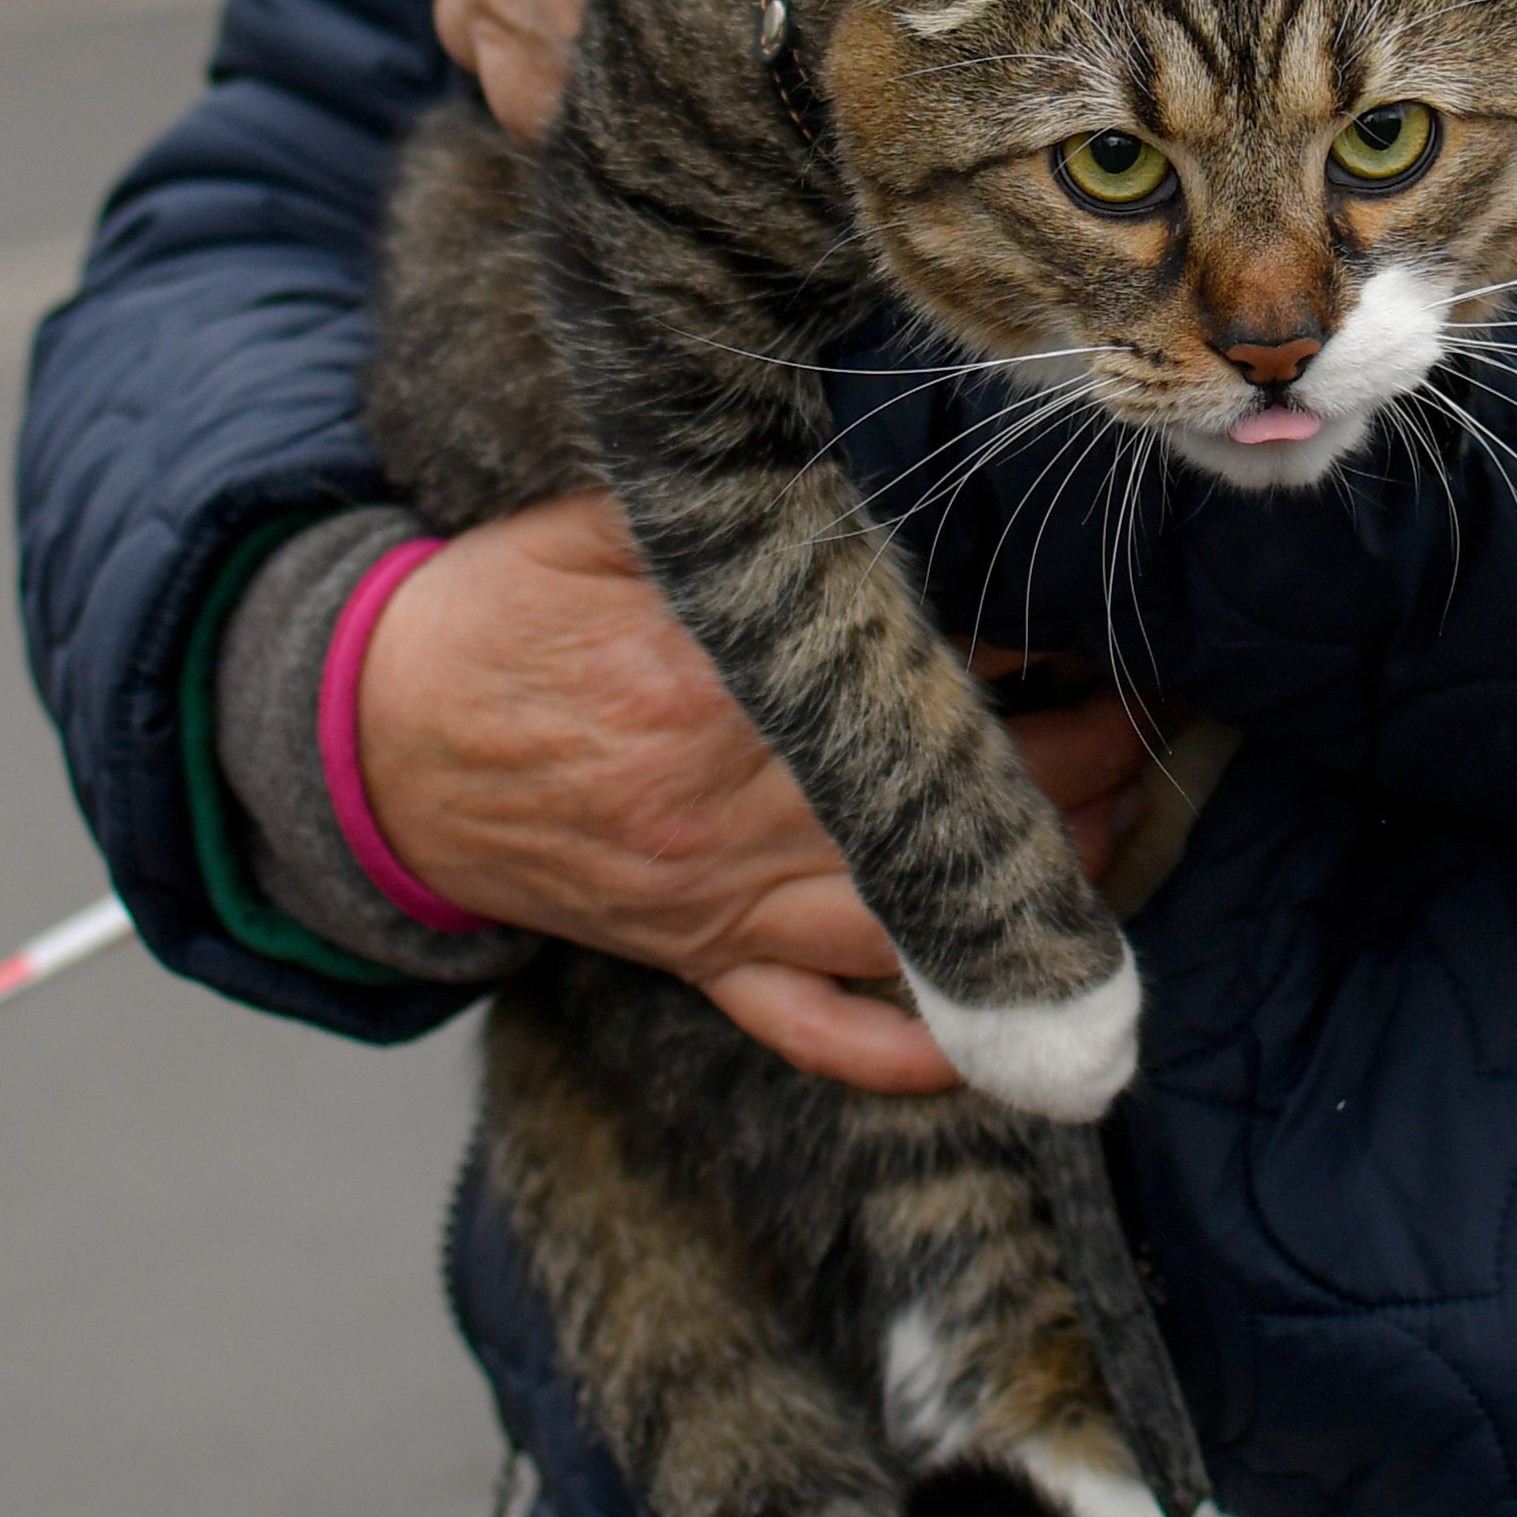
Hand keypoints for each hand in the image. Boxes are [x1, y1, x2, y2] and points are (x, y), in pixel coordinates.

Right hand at [353, 486, 1155, 1092]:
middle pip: (942, 799)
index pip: (905, 673)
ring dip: (1028, 886)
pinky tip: (997, 1023)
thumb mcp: (598, 526)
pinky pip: (816, 1033)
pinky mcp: (693, 959)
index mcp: (706, 685)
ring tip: (1112, 836)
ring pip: (911, 917)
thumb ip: (729, 511)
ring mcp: (715, 899)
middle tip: (1143, 723)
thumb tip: (850, 470)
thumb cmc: (495, 618)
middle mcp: (727, 805)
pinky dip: (909, 1047)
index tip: (1081, 627)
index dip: (1018, 652)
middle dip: (1069, 765)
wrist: (373, 745)